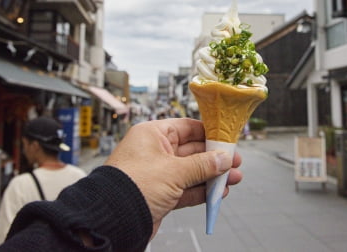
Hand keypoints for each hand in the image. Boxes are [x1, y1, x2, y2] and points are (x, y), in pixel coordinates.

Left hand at [105, 118, 242, 236]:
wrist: (112, 219)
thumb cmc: (133, 186)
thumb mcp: (173, 171)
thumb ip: (202, 165)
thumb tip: (223, 159)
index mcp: (152, 135)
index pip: (186, 127)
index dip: (209, 132)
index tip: (227, 137)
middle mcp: (154, 151)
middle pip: (192, 150)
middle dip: (215, 157)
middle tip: (235, 161)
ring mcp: (157, 173)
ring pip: (191, 171)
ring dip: (212, 176)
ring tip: (233, 178)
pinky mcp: (159, 194)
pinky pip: (185, 189)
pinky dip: (201, 191)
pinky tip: (217, 192)